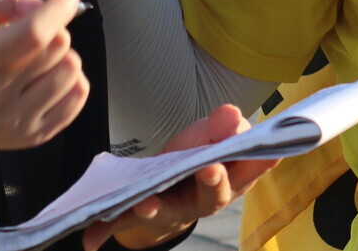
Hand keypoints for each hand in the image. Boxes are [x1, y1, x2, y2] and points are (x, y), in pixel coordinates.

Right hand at [0, 0, 88, 150]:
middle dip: (49, 33)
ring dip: (59, 58)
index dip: (56, 9)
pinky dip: (68, 80)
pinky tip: (41, 80)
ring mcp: (14, 122)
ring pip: (71, 69)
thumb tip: (41, 7)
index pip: (33, 35)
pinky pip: (78, 94)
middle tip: (27, 39)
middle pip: (58, 46)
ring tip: (32, 62)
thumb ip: (2, 2)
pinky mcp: (32, 136)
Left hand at [81, 104, 278, 250]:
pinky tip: (90, 239)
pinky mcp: (142, 215)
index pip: (253, 170)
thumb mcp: (213, 130)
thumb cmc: (200, 152)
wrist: (168, 176)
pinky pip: (123, 224)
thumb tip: (232, 119)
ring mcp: (175, 210)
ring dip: (156, 210)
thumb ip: (224, 124)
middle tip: (210, 169)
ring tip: (145, 205)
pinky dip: (106, 230)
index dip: (261, 165)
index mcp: (234, 176)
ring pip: (168, 212)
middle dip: (212, 184)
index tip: (266, 156)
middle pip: (214, 195)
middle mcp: (208, 198)